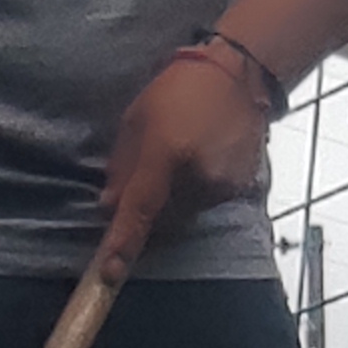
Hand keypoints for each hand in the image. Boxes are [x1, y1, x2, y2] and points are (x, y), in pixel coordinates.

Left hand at [98, 50, 271, 280]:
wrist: (238, 73)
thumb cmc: (179, 89)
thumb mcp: (135, 121)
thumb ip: (122, 168)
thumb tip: (109, 207)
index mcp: (168, 154)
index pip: (139, 210)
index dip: (122, 243)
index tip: (108, 273)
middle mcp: (199, 175)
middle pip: (161, 218)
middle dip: (146, 211)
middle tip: (144, 178)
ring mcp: (223, 184)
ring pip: (183, 213)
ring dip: (171, 200)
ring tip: (177, 158)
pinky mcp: (239, 187)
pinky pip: (205, 203)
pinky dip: (194, 191)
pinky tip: (197, 159)